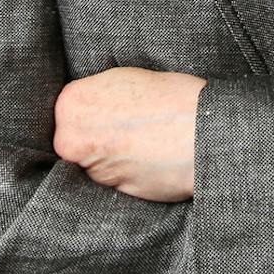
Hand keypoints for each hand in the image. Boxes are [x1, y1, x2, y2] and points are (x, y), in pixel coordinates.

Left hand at [52, 67, 206, 202]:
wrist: (203, 131)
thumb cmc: (172, 97)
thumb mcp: (124, 79)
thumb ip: (98, 97)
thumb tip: (93, 110)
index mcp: (71, 104)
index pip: (70, 111)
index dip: (94, 112)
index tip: (113, 111)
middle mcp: (72, 140)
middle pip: (78, 141)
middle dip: (99, 139)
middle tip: (130, 129)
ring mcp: (91, 170)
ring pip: (97, 163)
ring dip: (114, 158)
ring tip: (145, 143)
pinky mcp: (113, 194)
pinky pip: (116, 181)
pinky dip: (130, 174)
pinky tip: (151, 159)